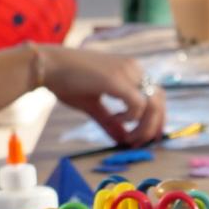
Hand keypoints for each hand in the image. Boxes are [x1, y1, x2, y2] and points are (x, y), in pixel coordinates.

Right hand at [39, 45, 166, 146]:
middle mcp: (133, 68)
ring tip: (129, 138)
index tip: (149, 137)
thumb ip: (110, 122)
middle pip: (160, 100)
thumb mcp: (93, 105)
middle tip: (142, 144)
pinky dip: (131, 118)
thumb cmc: (66, 81)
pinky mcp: (116, 80)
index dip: (157, 117)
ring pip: (152, 104)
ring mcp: (126, 72)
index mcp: (130, 70)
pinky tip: (116, 119)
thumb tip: (123, 140)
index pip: (156, 94)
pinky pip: (137, 104)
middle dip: (155, 126)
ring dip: (144, 127)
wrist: (48, 65)